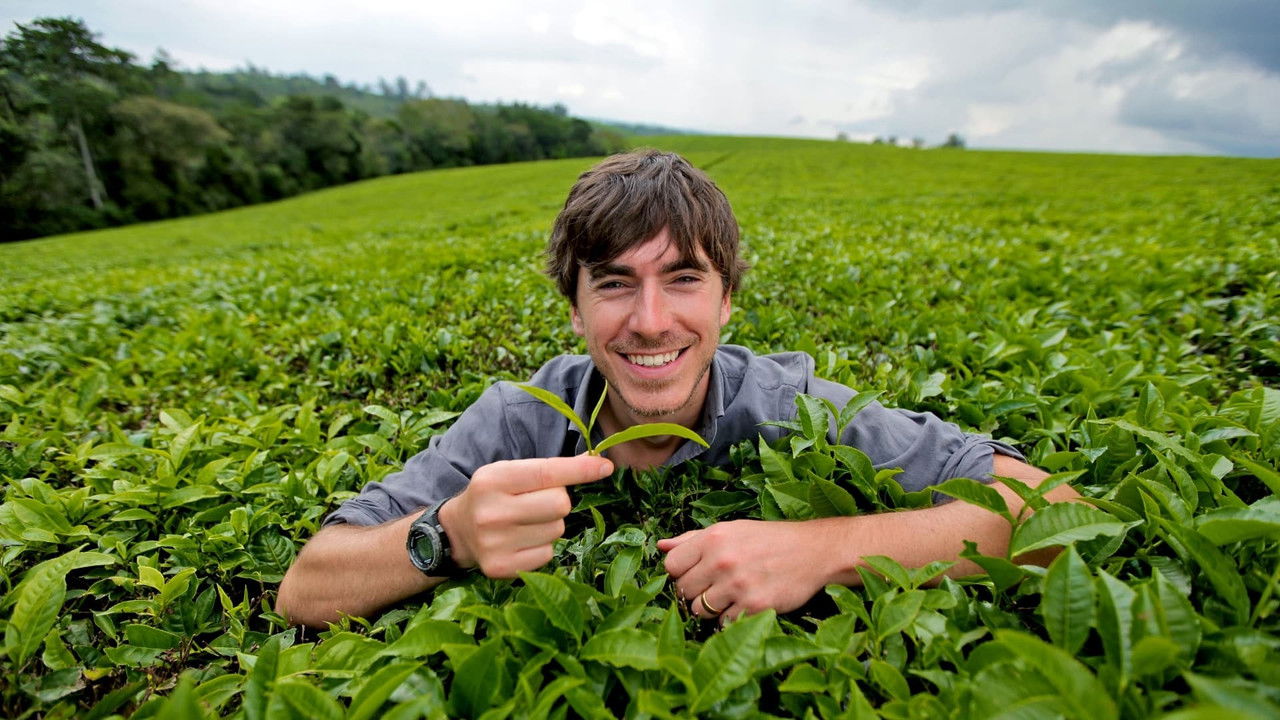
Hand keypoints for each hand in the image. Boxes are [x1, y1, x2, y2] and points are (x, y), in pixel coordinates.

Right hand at [440, 454, 612, 577]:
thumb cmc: (494, 495)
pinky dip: (542, 546)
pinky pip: (548, 553)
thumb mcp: (512, 472)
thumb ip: (551, 469)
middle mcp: (491, 512)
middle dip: (558, 501)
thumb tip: (599, 463)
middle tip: (538, 502)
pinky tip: (522, 541)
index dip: (580, 470)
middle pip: (559, 505)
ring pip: (557, 530)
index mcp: (493, 479)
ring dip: (551, 524)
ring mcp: (494, 543)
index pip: (548, 472)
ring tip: (526, 521)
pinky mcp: (500, 568)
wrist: (458, 531)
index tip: (605, 466)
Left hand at [658, 519, 835, 620]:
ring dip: (711, 608)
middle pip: (683, 590)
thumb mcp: (731, 530)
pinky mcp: (753, 607)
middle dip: (695, 592)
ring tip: (730, 596)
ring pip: (700, 611)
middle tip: (715, 586)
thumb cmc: (768, 540)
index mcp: (713, 538)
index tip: (696, 574)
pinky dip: (731, 619)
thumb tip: (660, 546)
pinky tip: (745, 604)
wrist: (813, 551)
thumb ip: (693, 539)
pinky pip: (724, 624)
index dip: (681, 573)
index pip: (671, 565)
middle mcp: (722, 560)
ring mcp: (737, 585)